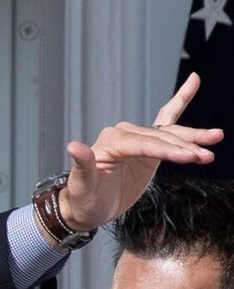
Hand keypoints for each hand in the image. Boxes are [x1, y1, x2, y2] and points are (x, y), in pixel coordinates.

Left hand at [59, 72, 222, 232]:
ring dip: (193, 137)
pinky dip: (180, 101)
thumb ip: (82, 165)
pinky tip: (193, 81)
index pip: (144, 144)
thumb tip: (73, 146)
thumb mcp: (81, 186)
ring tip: (216, 138)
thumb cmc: (82, 199)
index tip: (189, 157)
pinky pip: (166, 119)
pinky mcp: (147, 145)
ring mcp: (137, 138)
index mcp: (110, 142)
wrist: (86, 207)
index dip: (167, 151)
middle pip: (161, 138)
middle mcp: (124, 135)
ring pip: (170, 133)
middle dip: (185, 146)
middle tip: (206, 155)